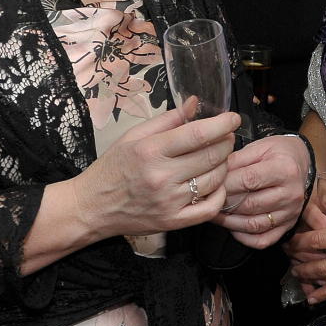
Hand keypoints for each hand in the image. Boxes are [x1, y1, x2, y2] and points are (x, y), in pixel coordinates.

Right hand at [67, 98, 236, 239]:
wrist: (92, 208)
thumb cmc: (112, 168)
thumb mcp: (133, 136)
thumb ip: (168, 119)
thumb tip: (195, 103)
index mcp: (151, 151)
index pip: (197, 134)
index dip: (222, 124)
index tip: (233, 118)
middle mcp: (161, 177)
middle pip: (211, 156)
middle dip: (226, 143)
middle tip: (226, 137)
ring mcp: (169, 202)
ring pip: (214, 180)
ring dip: (223, 165)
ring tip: (217, 158)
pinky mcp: (173, 222)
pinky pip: (211, 208)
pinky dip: (220, 194)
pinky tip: (215, 183)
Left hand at [215, 134, 309, 248]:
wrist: (300, 162)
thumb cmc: (277, 153)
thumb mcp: (259, 147)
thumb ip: (236, 160)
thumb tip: (214, 176)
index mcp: (285, 169)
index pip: (249, 180)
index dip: (226, 184)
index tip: (211, 184)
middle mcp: (291, 193)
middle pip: (250, 205)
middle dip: (224, 203)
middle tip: (209, 200)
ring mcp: (291, 212)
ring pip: (254, 225)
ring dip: (229, 222)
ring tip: (216, 213)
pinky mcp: (288, 226)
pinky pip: (263, 240)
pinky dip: (244, 238)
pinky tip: (233, 226)